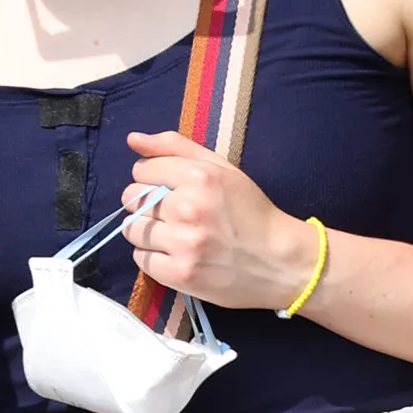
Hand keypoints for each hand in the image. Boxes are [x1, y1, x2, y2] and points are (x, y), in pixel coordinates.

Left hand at [123, 132, 308, 306]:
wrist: (280, 260)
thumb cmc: (249, 211)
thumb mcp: (221, 169)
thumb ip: (176, 148)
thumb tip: (133, 139)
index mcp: (200, 176)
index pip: (141, 170)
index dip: (152, 178)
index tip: (170, 189)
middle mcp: (188, 208)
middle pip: (132, 199)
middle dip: (147, 204)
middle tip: (174, 214)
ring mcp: (183, 243)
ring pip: (131, 230)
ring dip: (147, 231)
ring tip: (174, 235)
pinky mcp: (179, 274)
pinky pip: (140, 259)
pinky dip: (153, 257)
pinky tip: (177, 254)